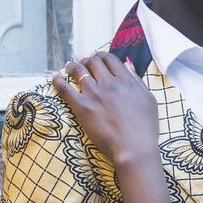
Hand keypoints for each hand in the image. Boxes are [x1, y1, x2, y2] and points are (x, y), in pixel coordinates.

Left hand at [52, 51, 159, 166]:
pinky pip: (66, 90)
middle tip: (83, 61)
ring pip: (80, 71)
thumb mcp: (148, 98)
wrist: (134, 147)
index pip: (111, 59)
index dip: (102, 56)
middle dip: (87, 59)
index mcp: (126, 80)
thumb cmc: (145, 126)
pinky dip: (58, 81)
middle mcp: (109, 83)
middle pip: (94, 62)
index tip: (98, 58)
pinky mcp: (82, 108)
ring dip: (73, 66)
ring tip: (70, 66)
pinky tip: (54, 76)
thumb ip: (137, 80)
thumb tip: (127, 65)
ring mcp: (95, 94)